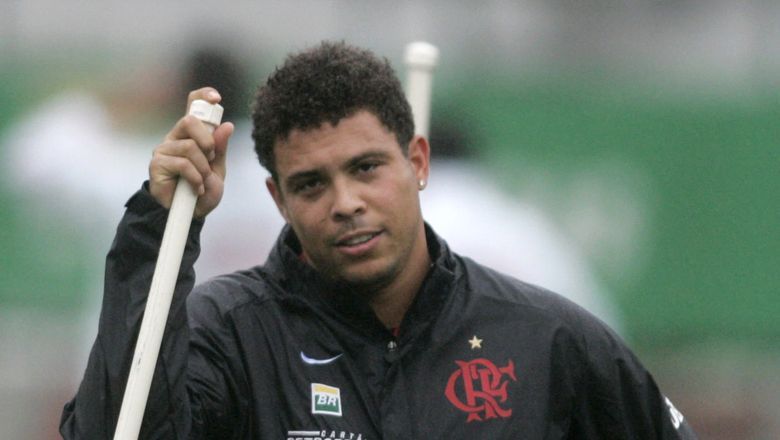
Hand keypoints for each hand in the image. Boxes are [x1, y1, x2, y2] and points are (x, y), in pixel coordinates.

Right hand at [149, 87, 233, 217]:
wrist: (192, 214)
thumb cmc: (203, 189)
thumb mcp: (218, 169)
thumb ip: (220, 148)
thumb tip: (227, 125)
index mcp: (191, 134)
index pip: (193, 105)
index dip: (203, 97)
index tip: (216, 98)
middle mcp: (175, 137)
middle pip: (189, 121)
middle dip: (207, 140)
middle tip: (211, 158)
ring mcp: (164, 150)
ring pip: (189, 147)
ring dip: (203, 167)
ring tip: (202, 181)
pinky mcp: (157, 165)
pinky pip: (182, 163)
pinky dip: (195, 178)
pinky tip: (195, 188)